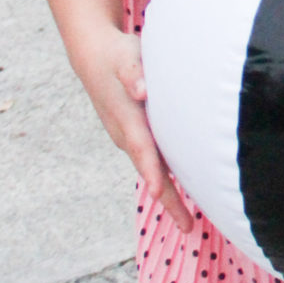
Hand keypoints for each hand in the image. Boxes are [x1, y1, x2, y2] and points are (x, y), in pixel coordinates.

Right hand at [70, 22, 193, 233]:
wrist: (95, 58)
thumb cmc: (118, 55)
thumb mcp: (126, 57)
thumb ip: (133, 72)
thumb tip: (140, 90)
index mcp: (127, 118)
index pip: (142, 147)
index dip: (151, 170)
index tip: (159, 192)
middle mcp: (126, 134)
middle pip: (150, 169)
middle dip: (167, 198)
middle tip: (187, 227)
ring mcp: (129, 138)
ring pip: (152, 169)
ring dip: (168, 195)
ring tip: (188, 223)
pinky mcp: (136, 137)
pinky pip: (153, 162)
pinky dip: (166, 180)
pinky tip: (182, 196)